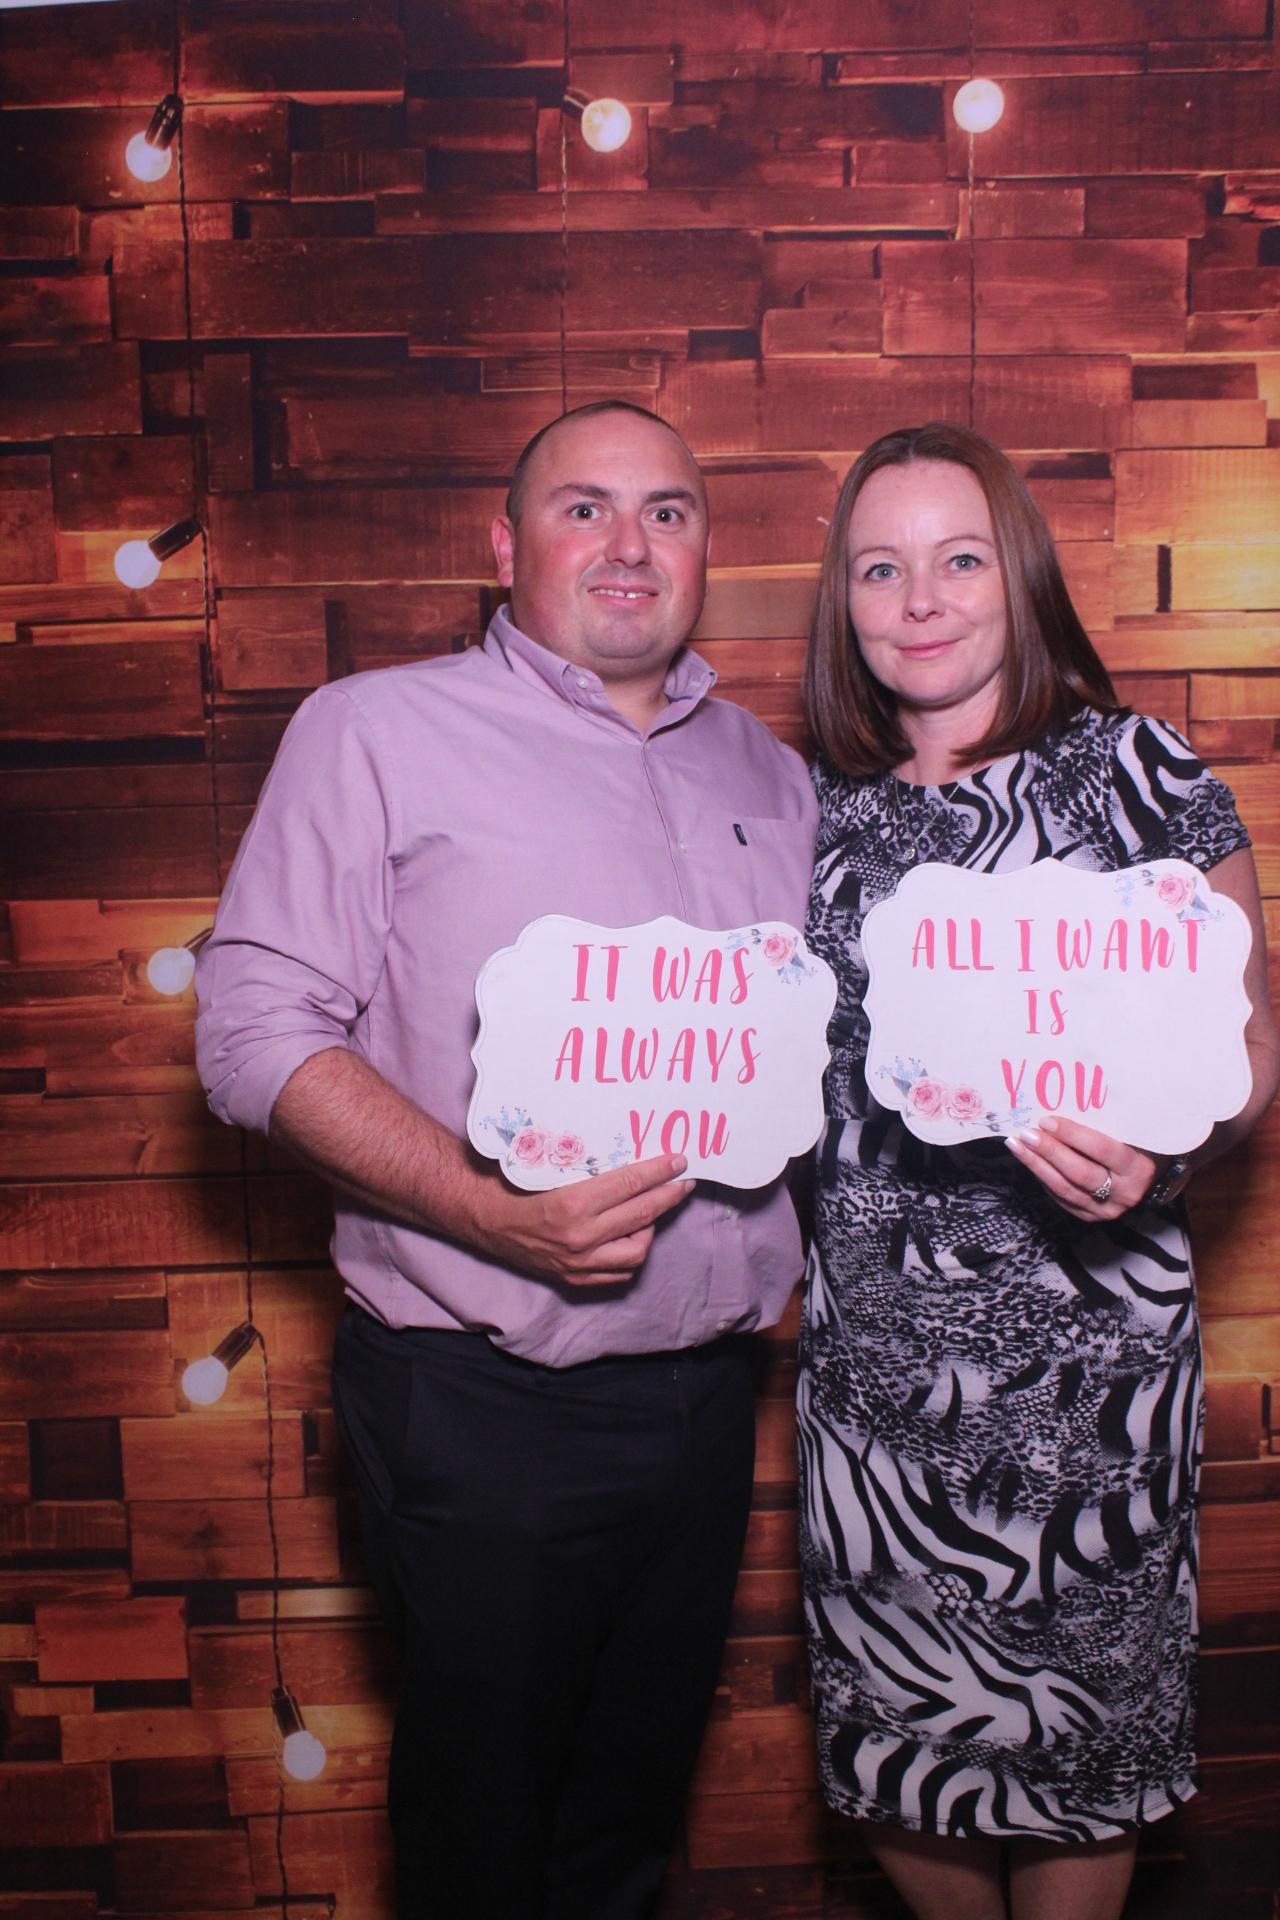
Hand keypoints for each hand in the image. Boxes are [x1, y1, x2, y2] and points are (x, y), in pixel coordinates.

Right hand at [469, 1153, 695, 1287]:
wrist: (484, 1218)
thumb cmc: (513, 1183)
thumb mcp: (550, 1166)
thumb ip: (589, 1165)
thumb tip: (631, 1152)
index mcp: (573, 1203)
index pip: (630, 1184)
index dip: (659, 1171)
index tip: (679, 1161)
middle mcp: (580, 1236)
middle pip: (641, 1215)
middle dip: (667, 1195)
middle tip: (683, 1182)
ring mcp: (578, 1262)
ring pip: (636, 1251)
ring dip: (650, 1228)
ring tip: (653, 1210)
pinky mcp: (574, 1277)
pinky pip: (617, 1273)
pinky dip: (630, 1255)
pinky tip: (633, 1236)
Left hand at [1004, 1116, 1156, 1222]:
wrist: (1153, 1182)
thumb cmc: (1142, 1148)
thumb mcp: (1135, 1134)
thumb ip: (1110, 1123)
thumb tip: (1068, 1100)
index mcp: (1139, 1169)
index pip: (1102, 1150)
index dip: (1073, 1135)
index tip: (1047, 1120)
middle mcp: (1124, 1194)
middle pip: (1079, 1173)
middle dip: (1049, 1151)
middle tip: (1026, 1133)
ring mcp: (1106, 1210)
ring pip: (1065, 1189)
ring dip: (1036, 1165)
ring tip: (1016, 1145)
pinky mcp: (1090, 1217)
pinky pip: (1061, 1198)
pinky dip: (1043, 1178)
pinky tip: (1029, 1160)